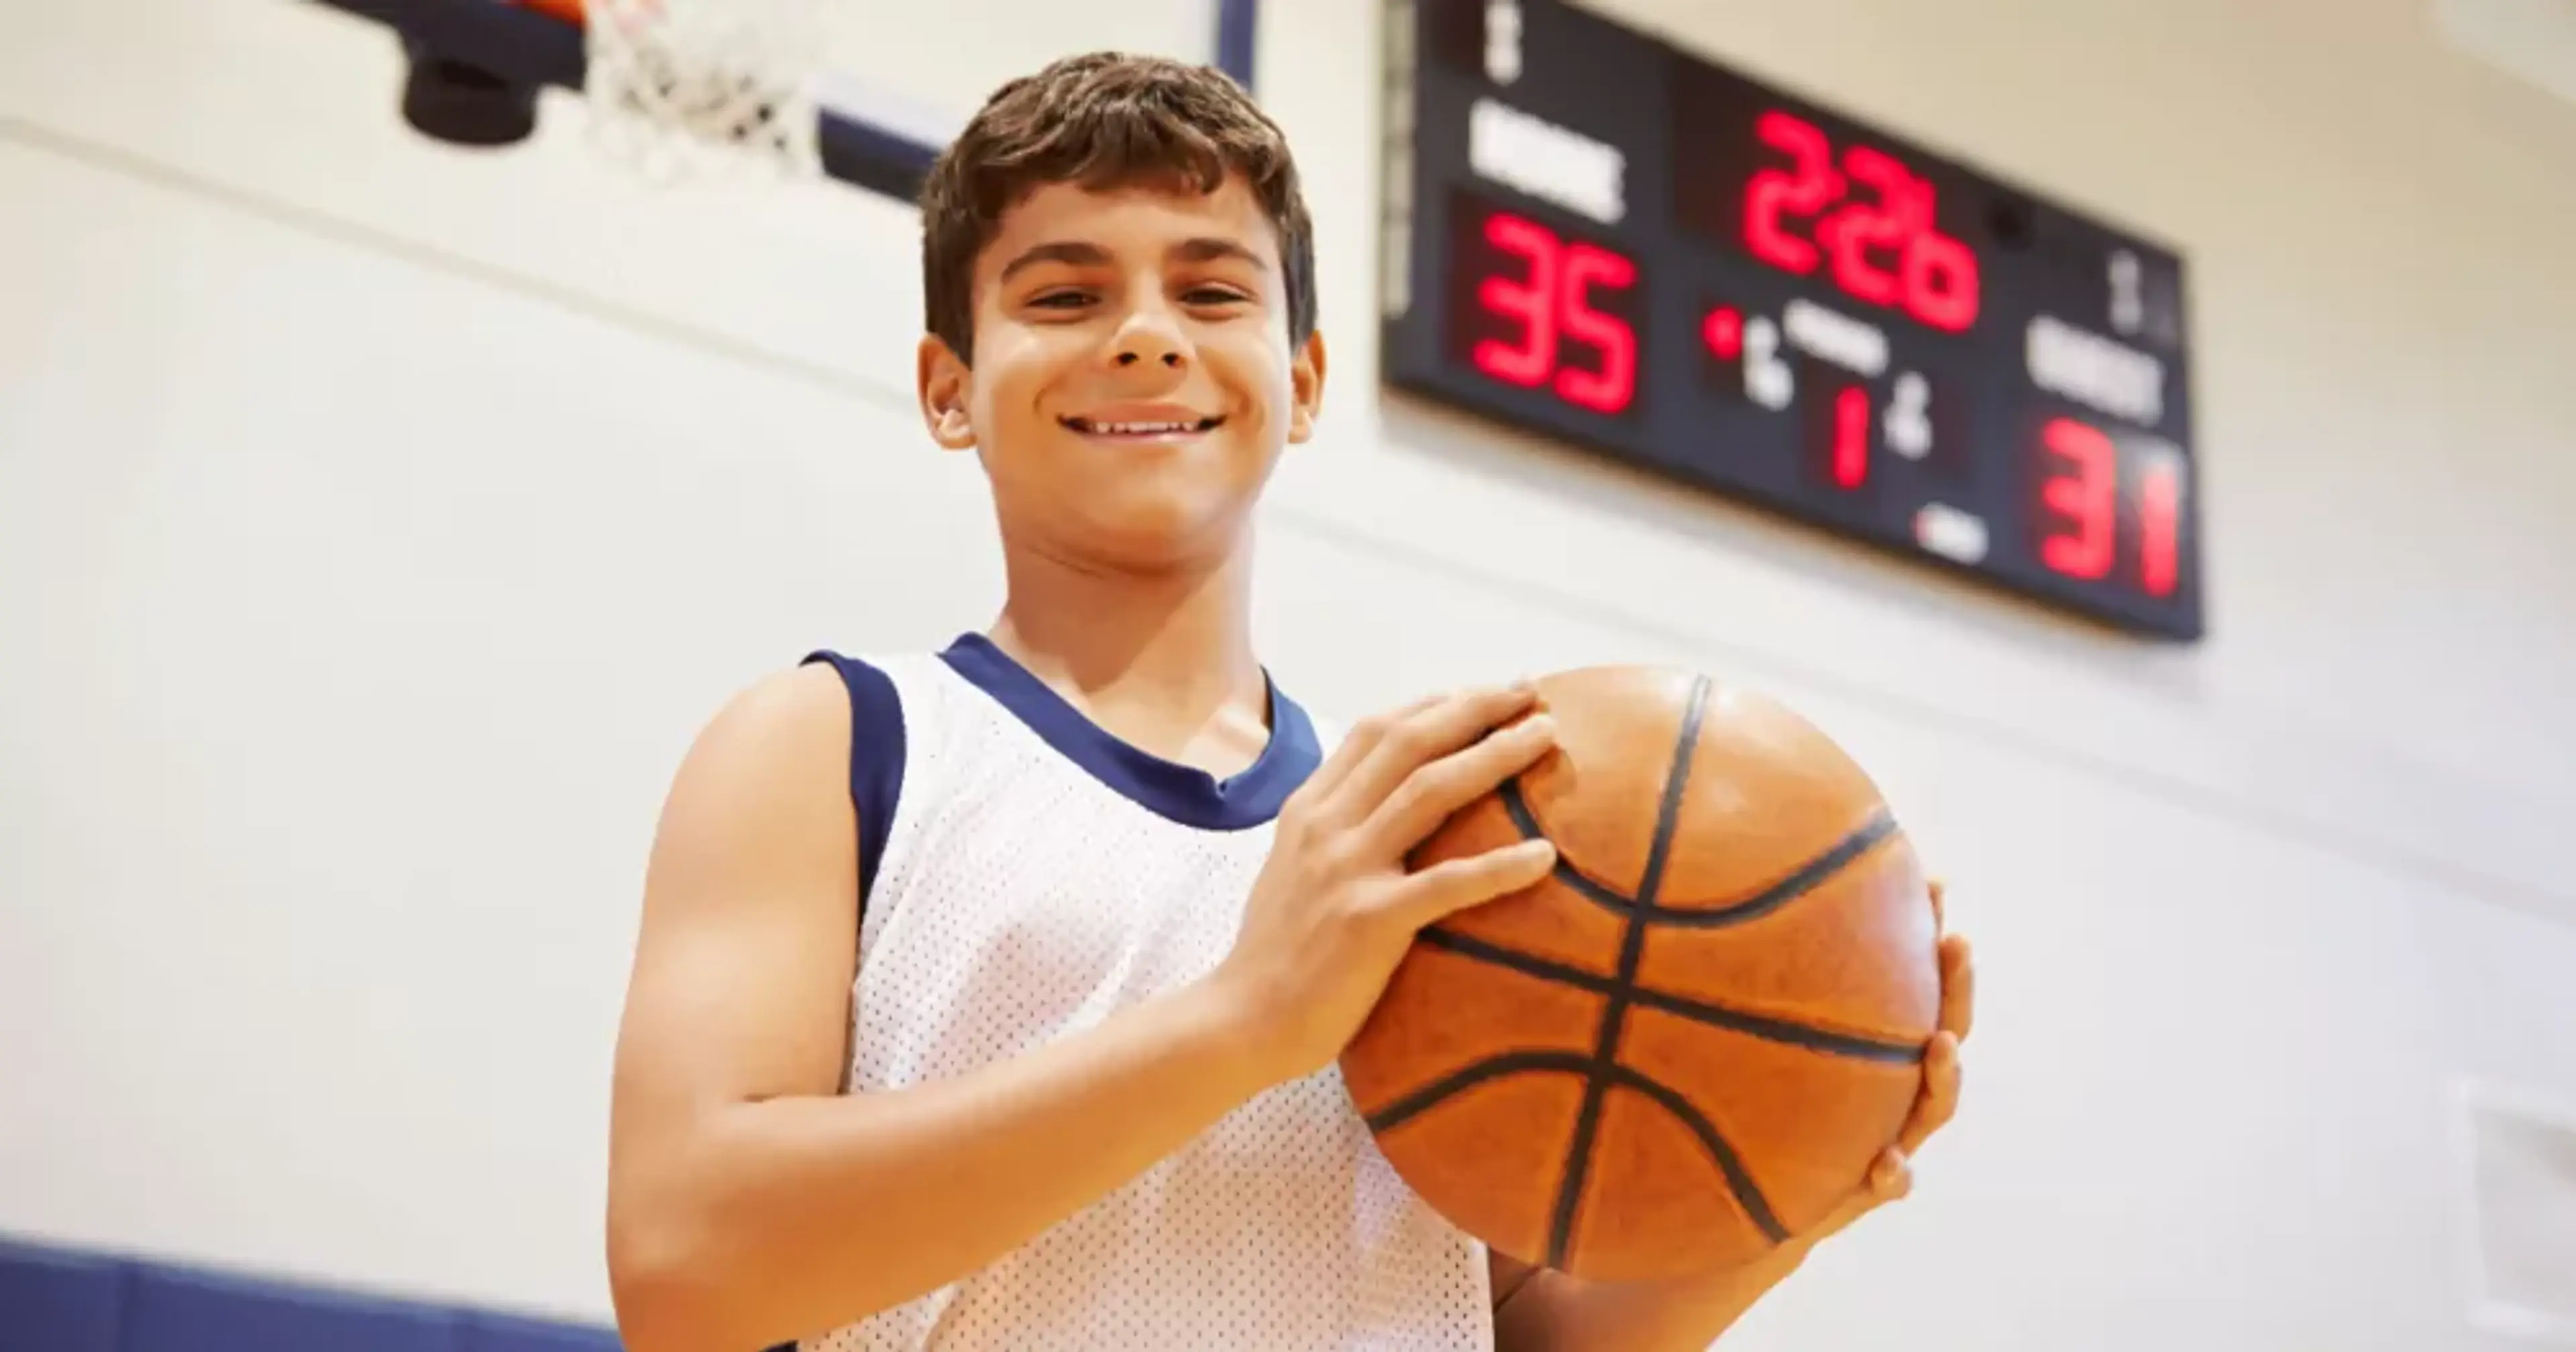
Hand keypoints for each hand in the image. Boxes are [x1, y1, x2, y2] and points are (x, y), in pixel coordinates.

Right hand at [1210, 684, 1561, 1083]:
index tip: (1484, 691)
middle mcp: (1326, 826)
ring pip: (1431, 791)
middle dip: (1475, 709)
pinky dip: (1500, 867)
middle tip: (1530, 692)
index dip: (1435, 703)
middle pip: (1410, 743)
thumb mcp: (1292, 868)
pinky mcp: (1369, 921)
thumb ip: (1332, 829)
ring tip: (1547, 736)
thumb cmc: (1275, 953)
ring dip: (1495, 756)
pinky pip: (1447, 884)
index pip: (1376, 730)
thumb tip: (1383, 805)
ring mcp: (1346, 870)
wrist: (1240, 1019)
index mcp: (1309, 809)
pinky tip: (1545, 856)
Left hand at [1767, 878, 1976, 1268]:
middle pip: (1945, 1030)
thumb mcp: (1751, 1040)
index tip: (1935, 883)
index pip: (1917, 984)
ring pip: (1935, 1106)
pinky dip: (1894, 1174)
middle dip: (1955, 986)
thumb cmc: (1754, 1106)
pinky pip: (1892, 1184)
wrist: (1743, 1197)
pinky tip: (1884, 1162)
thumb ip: (1749, 982)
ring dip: (1944, 1075)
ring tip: (1941, 1044)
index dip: (1929, 936)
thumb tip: (1714, 889)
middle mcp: (1894, 1088)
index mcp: (1876, 1047)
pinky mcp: (1868, 1188)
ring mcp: (1891, 1136)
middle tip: (1956, 942)